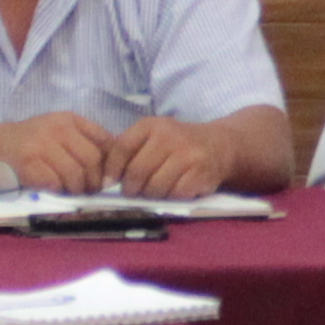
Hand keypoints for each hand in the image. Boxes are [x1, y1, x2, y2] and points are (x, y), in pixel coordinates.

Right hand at [0, 111, 117, 192]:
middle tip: (90, 190)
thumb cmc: (30, 142)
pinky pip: (55, 183)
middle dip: (95, 181)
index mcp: (69, 120)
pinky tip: (55, 191)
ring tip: (73, 193)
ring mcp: (41, 145)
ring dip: (77, 189)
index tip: (107, 176)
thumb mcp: (57, 131)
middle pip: (92, 159)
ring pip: (75, 173)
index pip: (104, 139)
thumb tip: (113, 164)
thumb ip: (83, 140)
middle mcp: (57, 129)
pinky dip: (59, 192)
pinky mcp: (28, 164)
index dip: (111, 162)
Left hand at [108, 116, 223, 198]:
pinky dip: (170, 198)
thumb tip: (105, 178)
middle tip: (134, 192)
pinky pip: (174, 195)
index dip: (111, 169)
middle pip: (137, 171)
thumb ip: (129, 151)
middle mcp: (169, 137)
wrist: (219, 145)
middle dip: (131, 188)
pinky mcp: (200, 173)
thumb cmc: (178, 144)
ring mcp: (186, 155)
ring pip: (154, 187)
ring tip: (155, 191)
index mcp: (151, 125)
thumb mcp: (153, 137)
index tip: (108, 183)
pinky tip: (174, 191)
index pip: (122, 148)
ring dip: (151, 195)